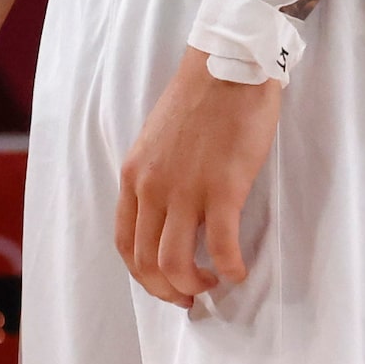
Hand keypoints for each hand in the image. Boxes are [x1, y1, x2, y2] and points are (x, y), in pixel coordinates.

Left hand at [116, 47, 281, 304]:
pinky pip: (220, 248)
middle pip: (145, 261)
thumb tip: (167, 217)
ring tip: (216, 284)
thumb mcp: (157, 142)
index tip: (166, 285)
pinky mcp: (222, 188)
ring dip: (194, 286)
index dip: (143, 275)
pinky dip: (230, 270)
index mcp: (134, 174)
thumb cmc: (198, 102)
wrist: (226, 66)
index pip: (124, 242)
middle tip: (194, 298)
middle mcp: (151, 186)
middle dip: (168, 291)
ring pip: (174, 263)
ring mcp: (185, 188)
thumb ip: (155, 177)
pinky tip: (240, 270)